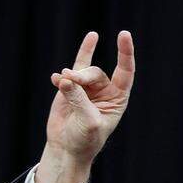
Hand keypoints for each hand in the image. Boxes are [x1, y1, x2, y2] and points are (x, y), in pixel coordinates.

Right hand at [36, 31, 135, 182]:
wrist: (67, 149)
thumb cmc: (85, 139)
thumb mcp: (87, 121)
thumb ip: (78, 98)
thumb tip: (65, 78)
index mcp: (118, 98)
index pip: (125, 71)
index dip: (125, 52)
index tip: (123, 33)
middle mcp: (105, 91)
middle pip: (96, 72)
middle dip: (82, 75)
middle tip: (69, 81)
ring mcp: (87, 88)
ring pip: (80, 72)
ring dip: (71, 76)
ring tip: (61, 81)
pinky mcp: (69, 89)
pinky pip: (70, 71)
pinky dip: (62, 75)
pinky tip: (56, 77)